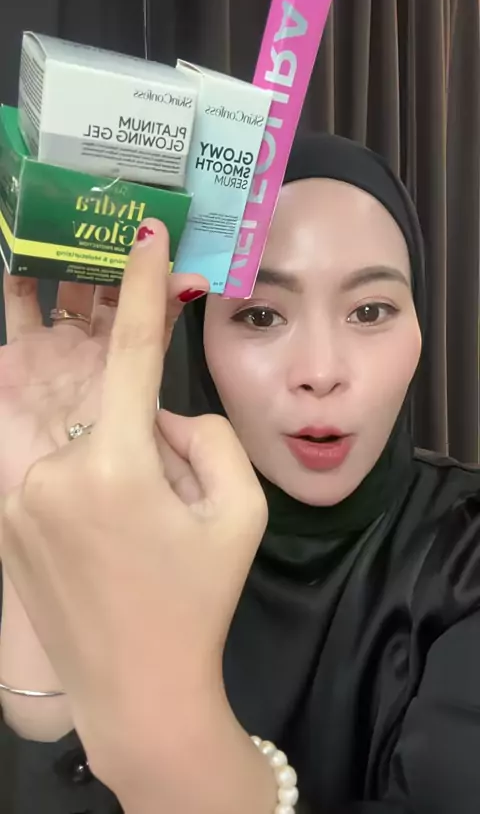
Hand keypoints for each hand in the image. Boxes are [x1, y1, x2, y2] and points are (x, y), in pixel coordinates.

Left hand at [0, 218, 207, 738]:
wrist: (138, 691)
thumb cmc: (198, 600)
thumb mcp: (240, 512)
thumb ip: (210, 437)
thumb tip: (163, 415)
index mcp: (118, 466)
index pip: (134, 352)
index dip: (142, 287)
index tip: (144, 233)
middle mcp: (52, 473)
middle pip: (108, 408)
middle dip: (141, 422)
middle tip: (152, 457)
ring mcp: (17, 500)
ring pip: (79, 443)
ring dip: (115, 461)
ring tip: (141, 533)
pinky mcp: (2, 523)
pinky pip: (51, 472)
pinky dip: (86, 482)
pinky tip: (114, 534)